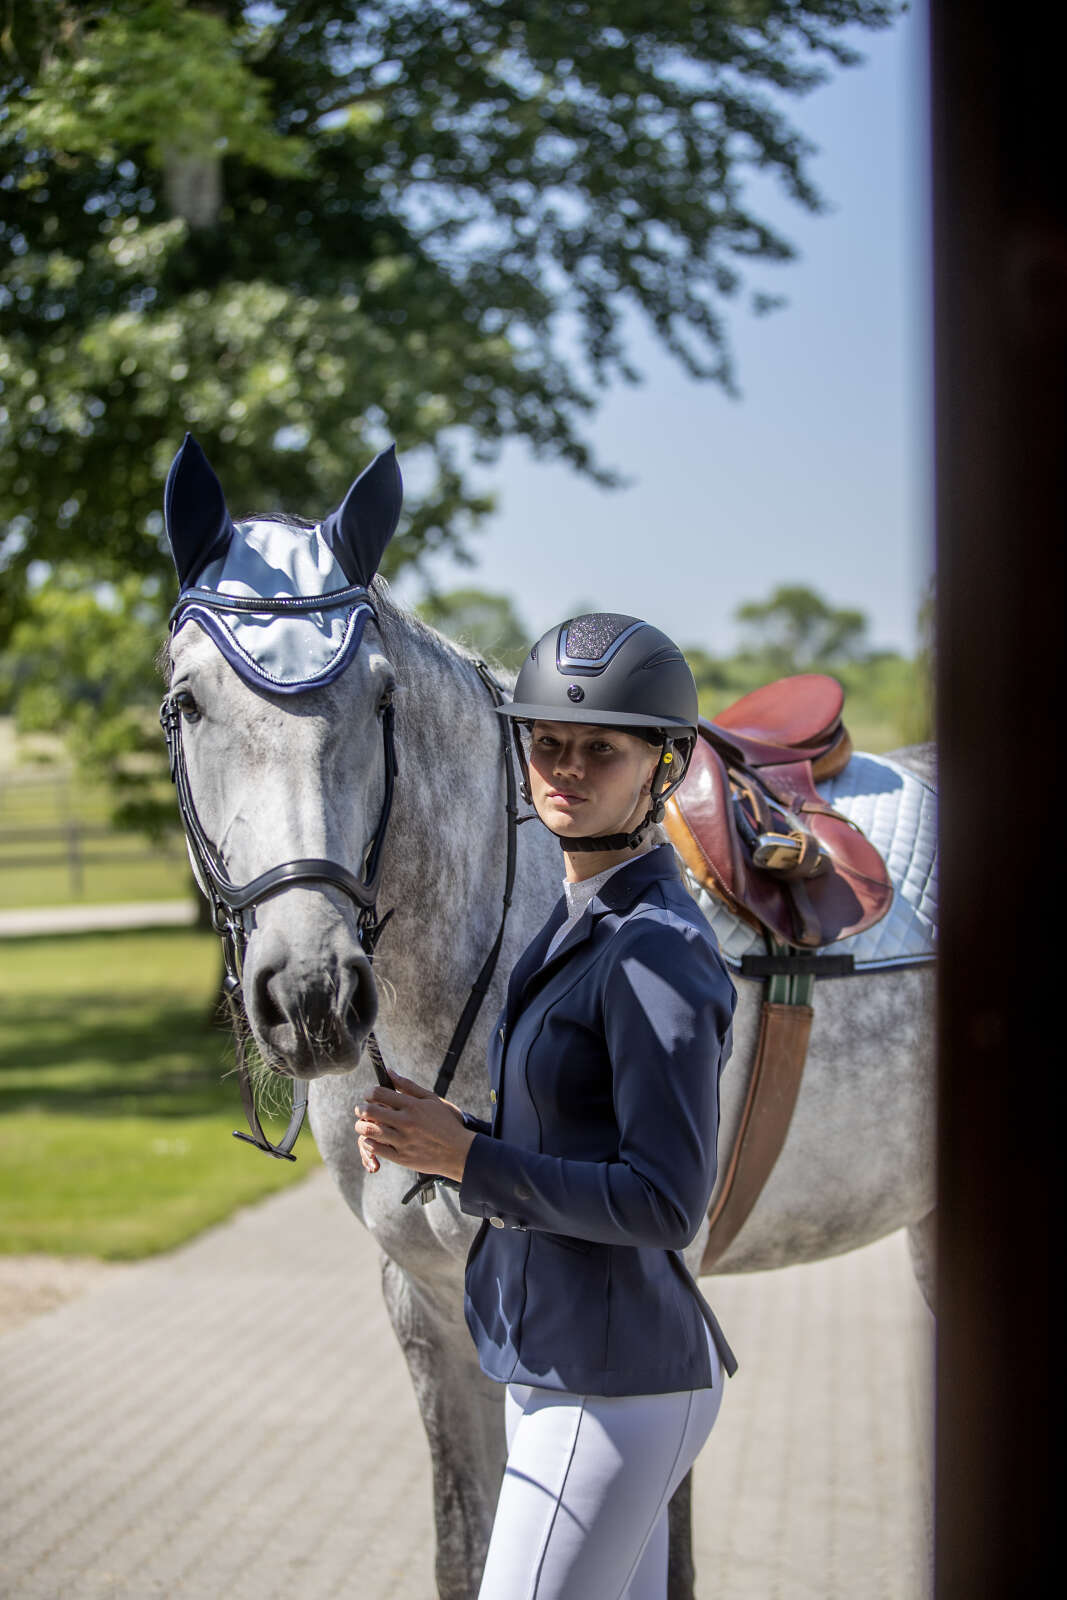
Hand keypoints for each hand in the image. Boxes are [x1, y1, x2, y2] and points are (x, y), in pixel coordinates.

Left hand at [355, 1072, 474, 1182]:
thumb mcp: (431, 1099)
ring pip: (370, 1131)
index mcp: (412, 1106)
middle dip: (361, 1108)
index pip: (379, 1093)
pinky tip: (372, 1138)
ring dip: (361, 1126)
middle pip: (370, 1111)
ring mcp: (403, 1141)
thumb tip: (389, 1071)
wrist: (459, 1151)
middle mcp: (406, 1122)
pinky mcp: (402, 1157)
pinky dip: (368, 1142)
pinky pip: (376, 1149)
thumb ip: (408, 1085)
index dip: (368, 1092)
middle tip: (361, 1109)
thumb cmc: (445, 1123)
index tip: (368, 1095)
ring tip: (363, 1124)